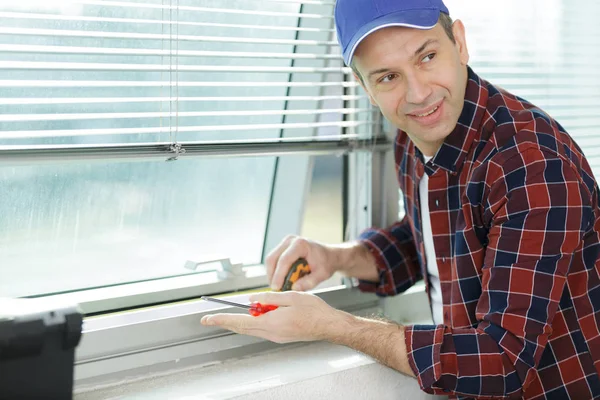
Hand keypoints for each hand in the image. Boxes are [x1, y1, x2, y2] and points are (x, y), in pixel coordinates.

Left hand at [200, 291, 347, 343]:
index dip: (223, 319)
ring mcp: (276, 336)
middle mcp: (271, 333)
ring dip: (243, 319)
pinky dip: (255, 320)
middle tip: (210, 318)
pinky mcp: (280, 336)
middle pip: (242, 327)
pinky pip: (261, 328)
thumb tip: (252, 300)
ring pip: (252, 328)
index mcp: (272, 322)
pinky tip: (259, 312)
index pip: (241, 321)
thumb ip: (269, 298)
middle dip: (226, 321)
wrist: (329, 325)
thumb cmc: (315, 311)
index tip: (208, 318)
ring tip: (240, 310)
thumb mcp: (291, 296)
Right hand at [266, 235, 336, 290]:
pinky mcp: (282, 248)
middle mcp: (290, 240)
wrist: (329, 255)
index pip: (285, 260)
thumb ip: (309, 282)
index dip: (279, 275)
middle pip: (273, 258)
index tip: (277, 288)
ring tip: (280, 286)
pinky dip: (275, 271)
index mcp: (301, 244)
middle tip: (276, 290)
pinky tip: (281, 280)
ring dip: (272, 274)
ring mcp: (285, 243)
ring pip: (271, 260)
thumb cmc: (326, 262)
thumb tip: (294, 288)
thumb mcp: (322, 274)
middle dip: (272, 276)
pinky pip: (273, 260)